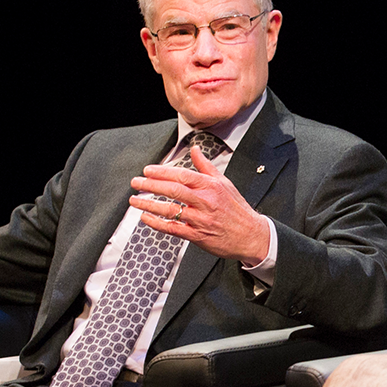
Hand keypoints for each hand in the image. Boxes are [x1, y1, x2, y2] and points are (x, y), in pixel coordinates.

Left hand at [130, 145, 270, 262]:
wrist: (251, 236)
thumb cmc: (237, 210)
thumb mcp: (225, 183)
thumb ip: (206, 167)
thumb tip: (194, 150)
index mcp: (211, 187)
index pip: (182, 175)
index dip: (162, 172)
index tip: (148, 170)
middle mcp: (205, 202)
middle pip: (173, 190)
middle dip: (150, 185)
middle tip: (136, 182)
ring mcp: (200, 220)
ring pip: (170, 210)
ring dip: (149, 205)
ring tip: (135, 200)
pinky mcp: (197, 236)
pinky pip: (173, 228)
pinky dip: (157, 223)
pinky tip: (146, 218)